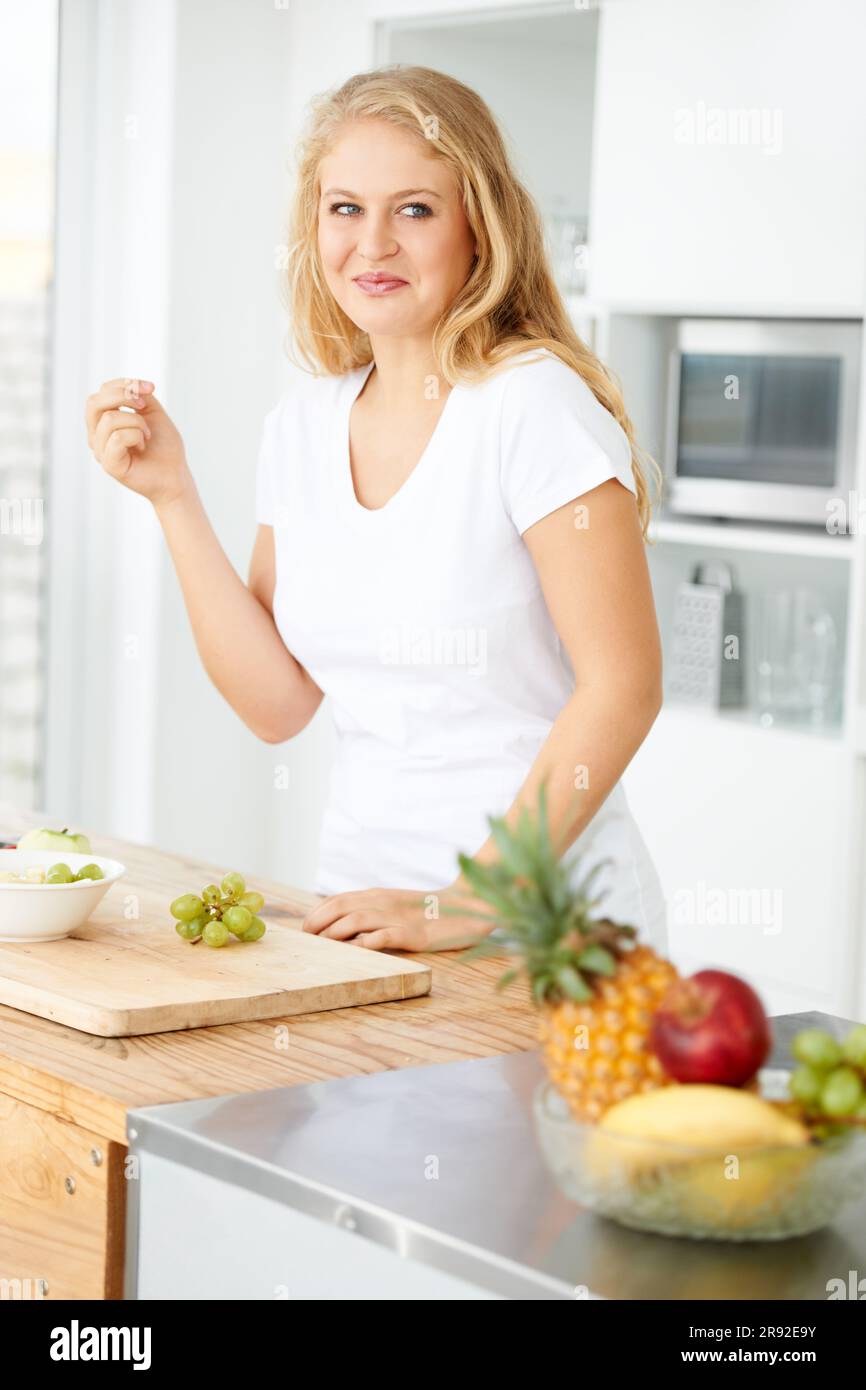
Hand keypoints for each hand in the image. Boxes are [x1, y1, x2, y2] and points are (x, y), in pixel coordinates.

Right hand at [86, 377, 192, 507]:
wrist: (175, 475)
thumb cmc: (163, 446)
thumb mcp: (152, 412)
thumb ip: (138, 395)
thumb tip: (132, 386)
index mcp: (104, 421)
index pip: (102, 391)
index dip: (126, 383)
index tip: (151, 388)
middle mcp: (96, 435)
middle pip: (94, 402)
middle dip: (123, 396)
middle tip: (145, 406)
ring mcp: (100, 450)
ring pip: (109, 419)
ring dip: (137, 422)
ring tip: (147, 436)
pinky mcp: (109, 464)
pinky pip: (117, 437)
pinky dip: (137, 436)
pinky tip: (143, 447)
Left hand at [300, 881, 497, 951]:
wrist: (468, 908)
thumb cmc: (428, 912)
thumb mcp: (395, 906)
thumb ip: (372, 910)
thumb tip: (340, 924)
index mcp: (377, 895)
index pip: (336, 899)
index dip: (316, 914)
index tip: (304, 930)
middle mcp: (383, 902)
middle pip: (339, 907)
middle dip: (317, 923)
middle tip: (306, 941)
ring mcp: (397, 917)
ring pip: (355, 920)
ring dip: (334, 933)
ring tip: (322, 947)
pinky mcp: (412, 934)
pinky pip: (382, 937)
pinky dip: (363, 945)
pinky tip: (353, 953)